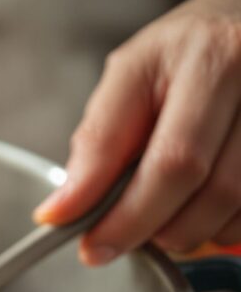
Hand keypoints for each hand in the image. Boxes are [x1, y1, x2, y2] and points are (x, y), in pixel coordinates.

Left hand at [34, 0, 240, 264]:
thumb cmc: (187, 50)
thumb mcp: (132, 74)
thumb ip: (100, 138)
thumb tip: (66, 206)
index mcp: (203, 56)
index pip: (162, 156)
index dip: (117, 208)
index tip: (83, 238)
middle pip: (195, 179)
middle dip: (145, 225)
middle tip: (115, 240)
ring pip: (232, 202)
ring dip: (187, 232)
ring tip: (159, 223)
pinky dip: (223, 226)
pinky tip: (202, 214)